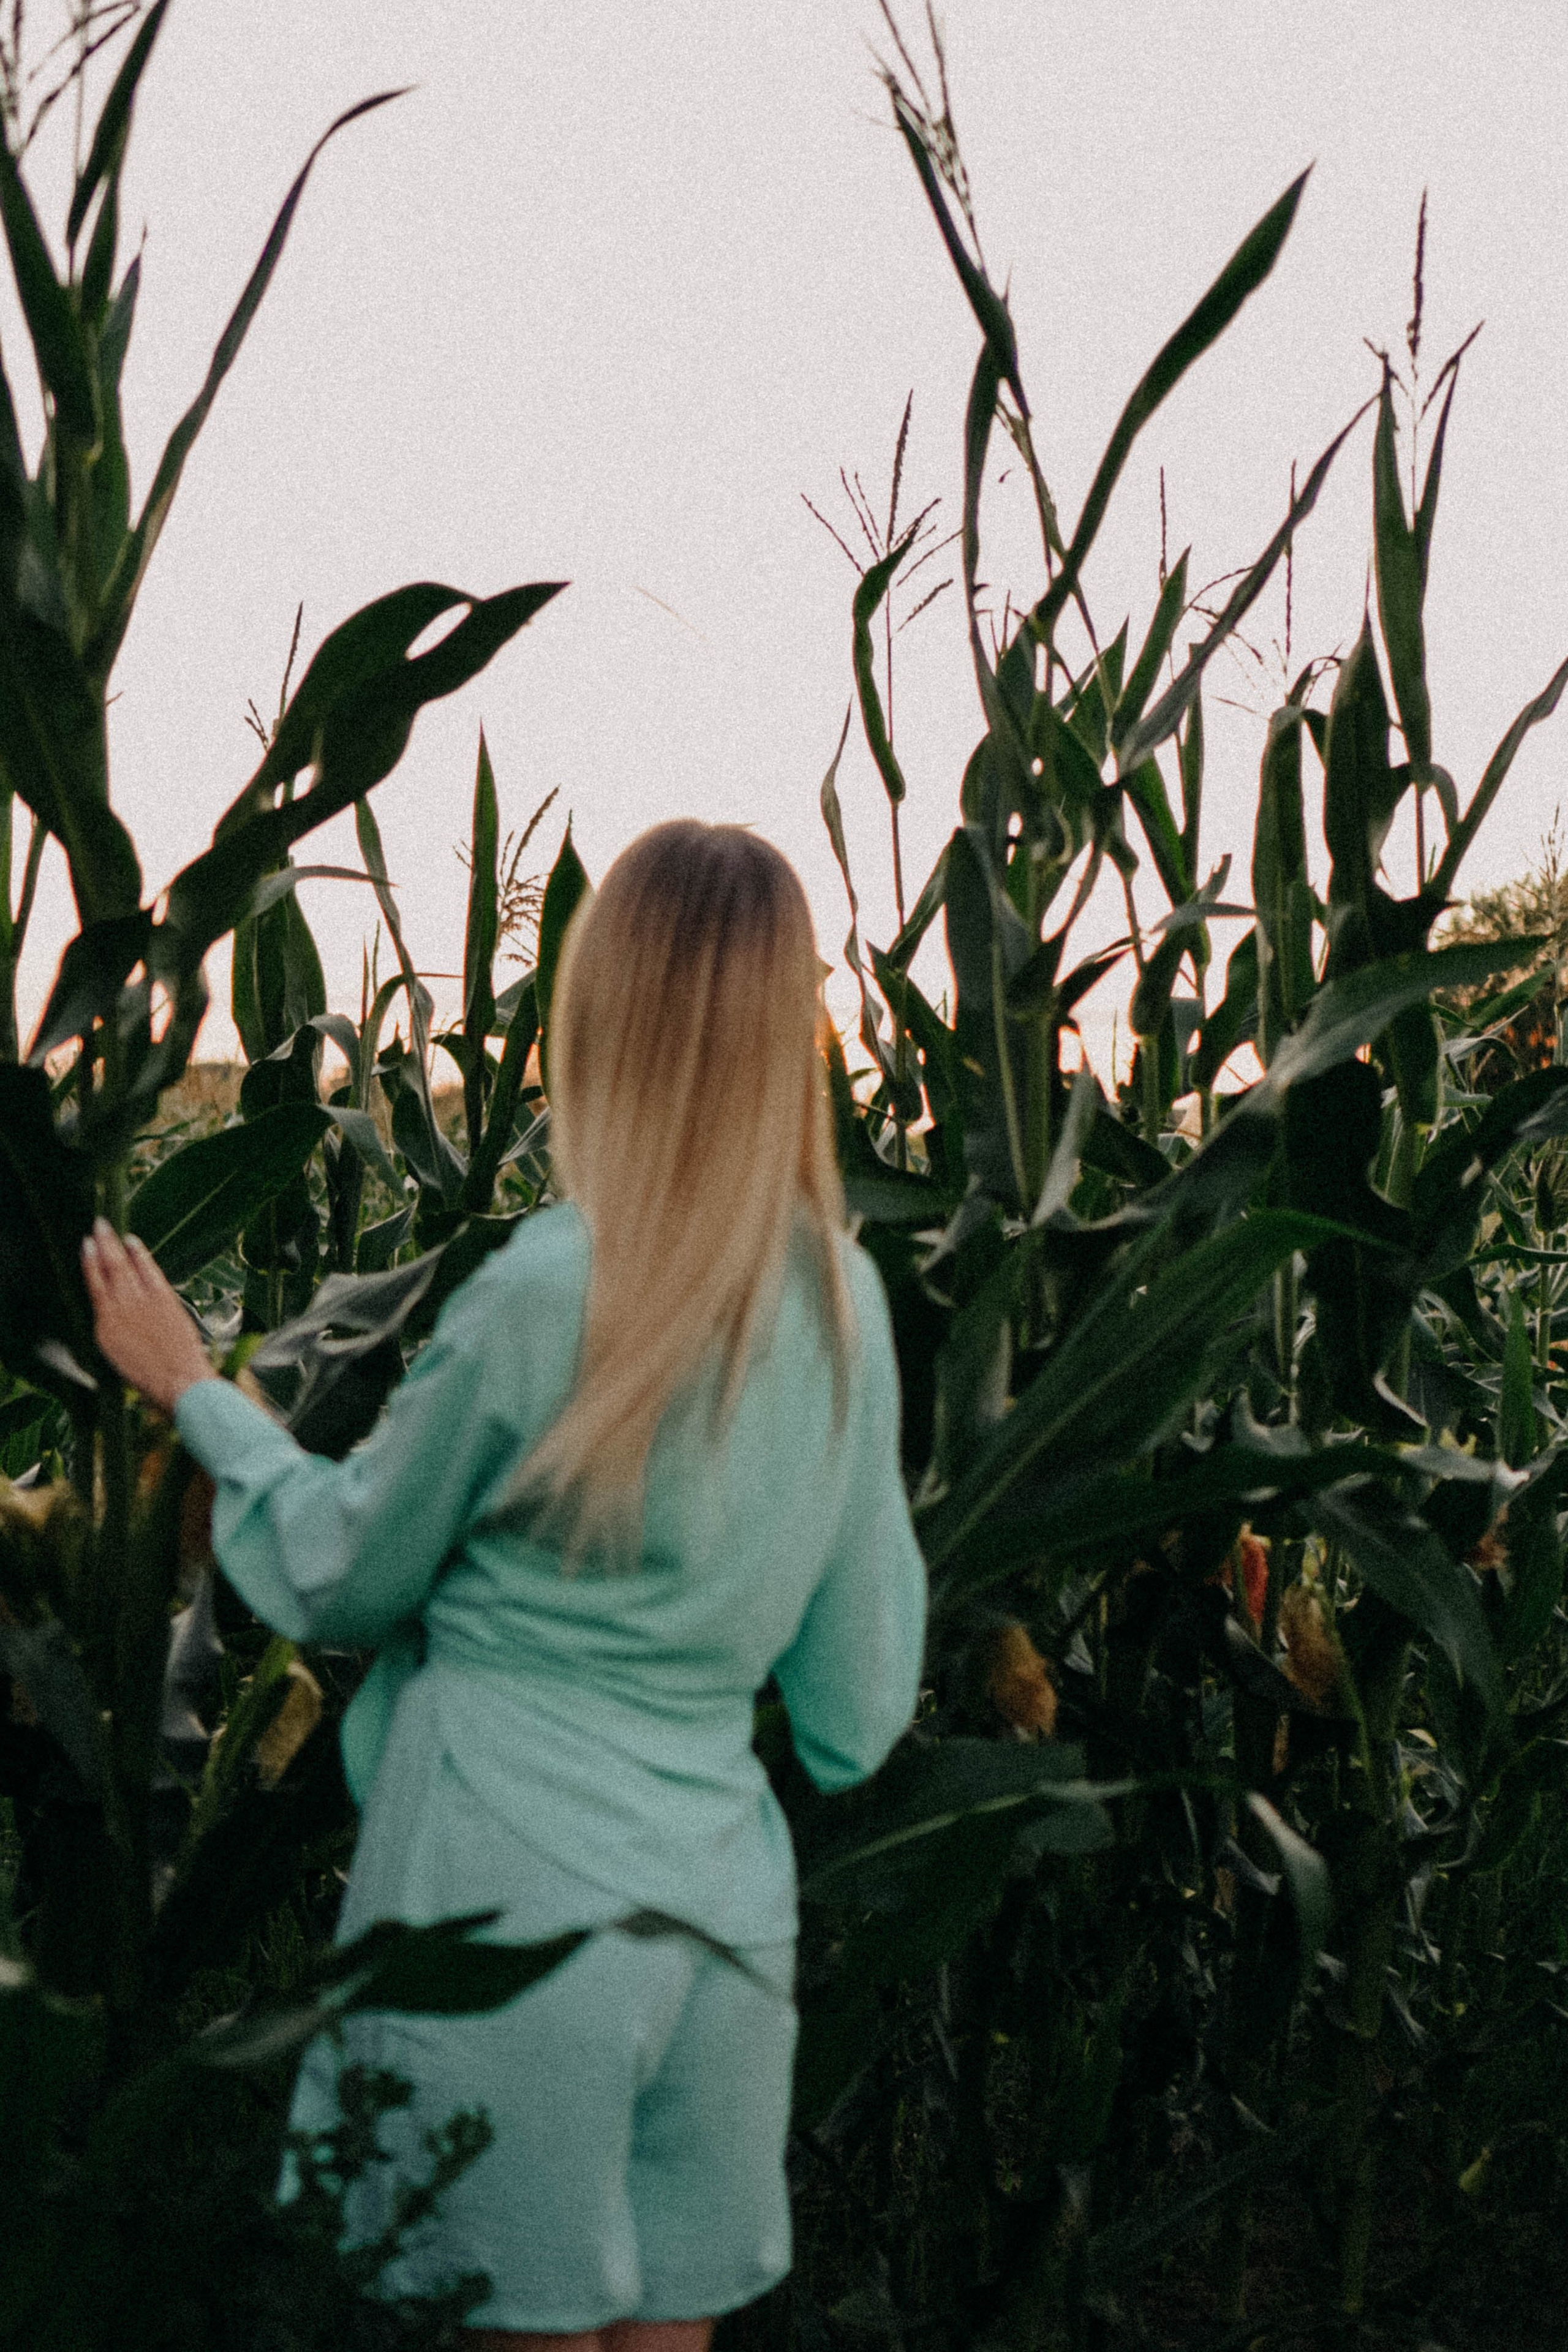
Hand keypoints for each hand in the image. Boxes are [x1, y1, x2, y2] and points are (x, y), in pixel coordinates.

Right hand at [81, 1219, 217, 1414]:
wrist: (178, 1384)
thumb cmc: (152, 1379)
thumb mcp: (121, 1358)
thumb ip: (116, 1332)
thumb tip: (115, 1313)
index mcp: (104, 1329)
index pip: (93, 1288)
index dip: (89, 1265)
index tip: (86, 1246)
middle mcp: (118, 1311)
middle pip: (106, 1271)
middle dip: (101, 1245)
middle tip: (96, 1225)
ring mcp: (139, 1304)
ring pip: (122, 1267)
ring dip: (114, 1244)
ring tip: (106, 1225)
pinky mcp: (162, 1300)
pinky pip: (147, 1271)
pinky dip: (139, 1254)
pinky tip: (133, 1241)